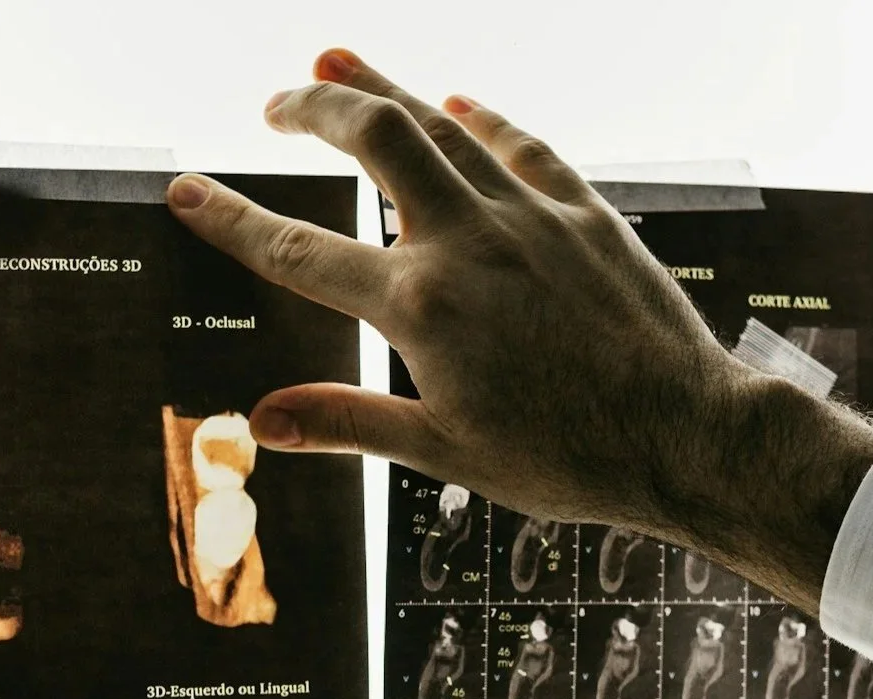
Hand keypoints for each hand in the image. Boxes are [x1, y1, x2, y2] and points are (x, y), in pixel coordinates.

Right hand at [166, 49, 872, 609]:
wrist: (689, 437)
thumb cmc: (570, 461)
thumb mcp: (448, 454)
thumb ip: (350, 423)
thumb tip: (260, 420)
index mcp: (420, 309)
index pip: (298, 249)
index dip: (231, 217)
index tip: (183, 189)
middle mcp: (469, 243)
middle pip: (373, 139)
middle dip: (312, 107)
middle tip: (275, 102)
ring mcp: (532, 219)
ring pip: (443, 125)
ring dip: (385, 89)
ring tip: (336, 64)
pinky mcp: (588, 215)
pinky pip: (525, 147)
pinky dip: (485, 120)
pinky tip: (461, 103)